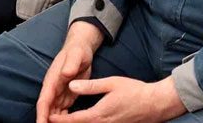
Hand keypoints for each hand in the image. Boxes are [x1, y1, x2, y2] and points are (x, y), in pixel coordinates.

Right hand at [37, 21, 105, 122]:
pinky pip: (62, 110)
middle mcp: (53, 89)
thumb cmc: (77, 51)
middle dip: (46, 121)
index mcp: (52, 80)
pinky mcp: (67, 95)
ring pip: (54, 111)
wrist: (80, 48)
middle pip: (47, 109)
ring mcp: (59, 92)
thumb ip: (71, 64)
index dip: (42, 114)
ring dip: (54, 122)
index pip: (44, 101)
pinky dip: (63, 118)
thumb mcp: (76, 55)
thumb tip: (66, 74)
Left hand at [53, 77, 185, 122]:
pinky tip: (82, 121)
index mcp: (98, 114)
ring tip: (64, 121)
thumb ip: (90, 86)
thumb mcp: (111, 83)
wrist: (154, 104)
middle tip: (52, 120)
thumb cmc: (134, 91)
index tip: (48, 117)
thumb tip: (72, 85)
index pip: (74, 120)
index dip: (59, 120)